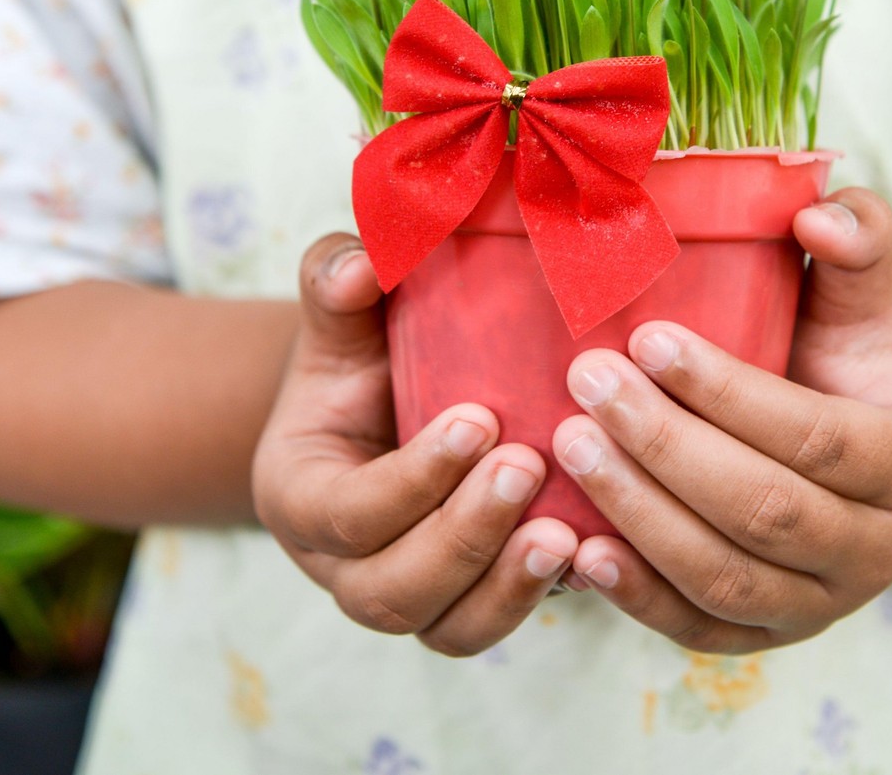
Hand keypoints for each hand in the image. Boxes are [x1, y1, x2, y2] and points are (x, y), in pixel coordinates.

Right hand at [251, 234, 577, 656]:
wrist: (381, 405)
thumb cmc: (361, 354)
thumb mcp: (341, 317)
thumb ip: (336, 280)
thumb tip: (362, 264)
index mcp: (300, 496)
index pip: (349, 511)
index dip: (413, 476)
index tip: (479, 419)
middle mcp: (342, 566)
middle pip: (392, 588)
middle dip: (463, 536)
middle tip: (529, 466)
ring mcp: (403, 596)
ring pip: (446, 627)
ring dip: (506, 587)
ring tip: (567, 536)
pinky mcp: (460, 607)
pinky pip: (492, 628)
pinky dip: (535, 601)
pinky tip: (592, 556)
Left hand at [550, 188, 891, 652]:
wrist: (840, 461)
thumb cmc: (836, 362)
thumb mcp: (858, 302)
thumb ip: (855, 242)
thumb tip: (815, 210)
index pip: (819, 435)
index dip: (730, 391)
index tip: (648, 338)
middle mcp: (879, 550)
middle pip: (765, 509)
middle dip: (666, 445)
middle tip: (586, 380)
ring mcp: (820, 607)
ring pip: (724, 577)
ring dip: (639, 512)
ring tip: (568, 444)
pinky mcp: (762, 642)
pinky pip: (696, 630)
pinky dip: (635, 596)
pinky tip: (577, 548)